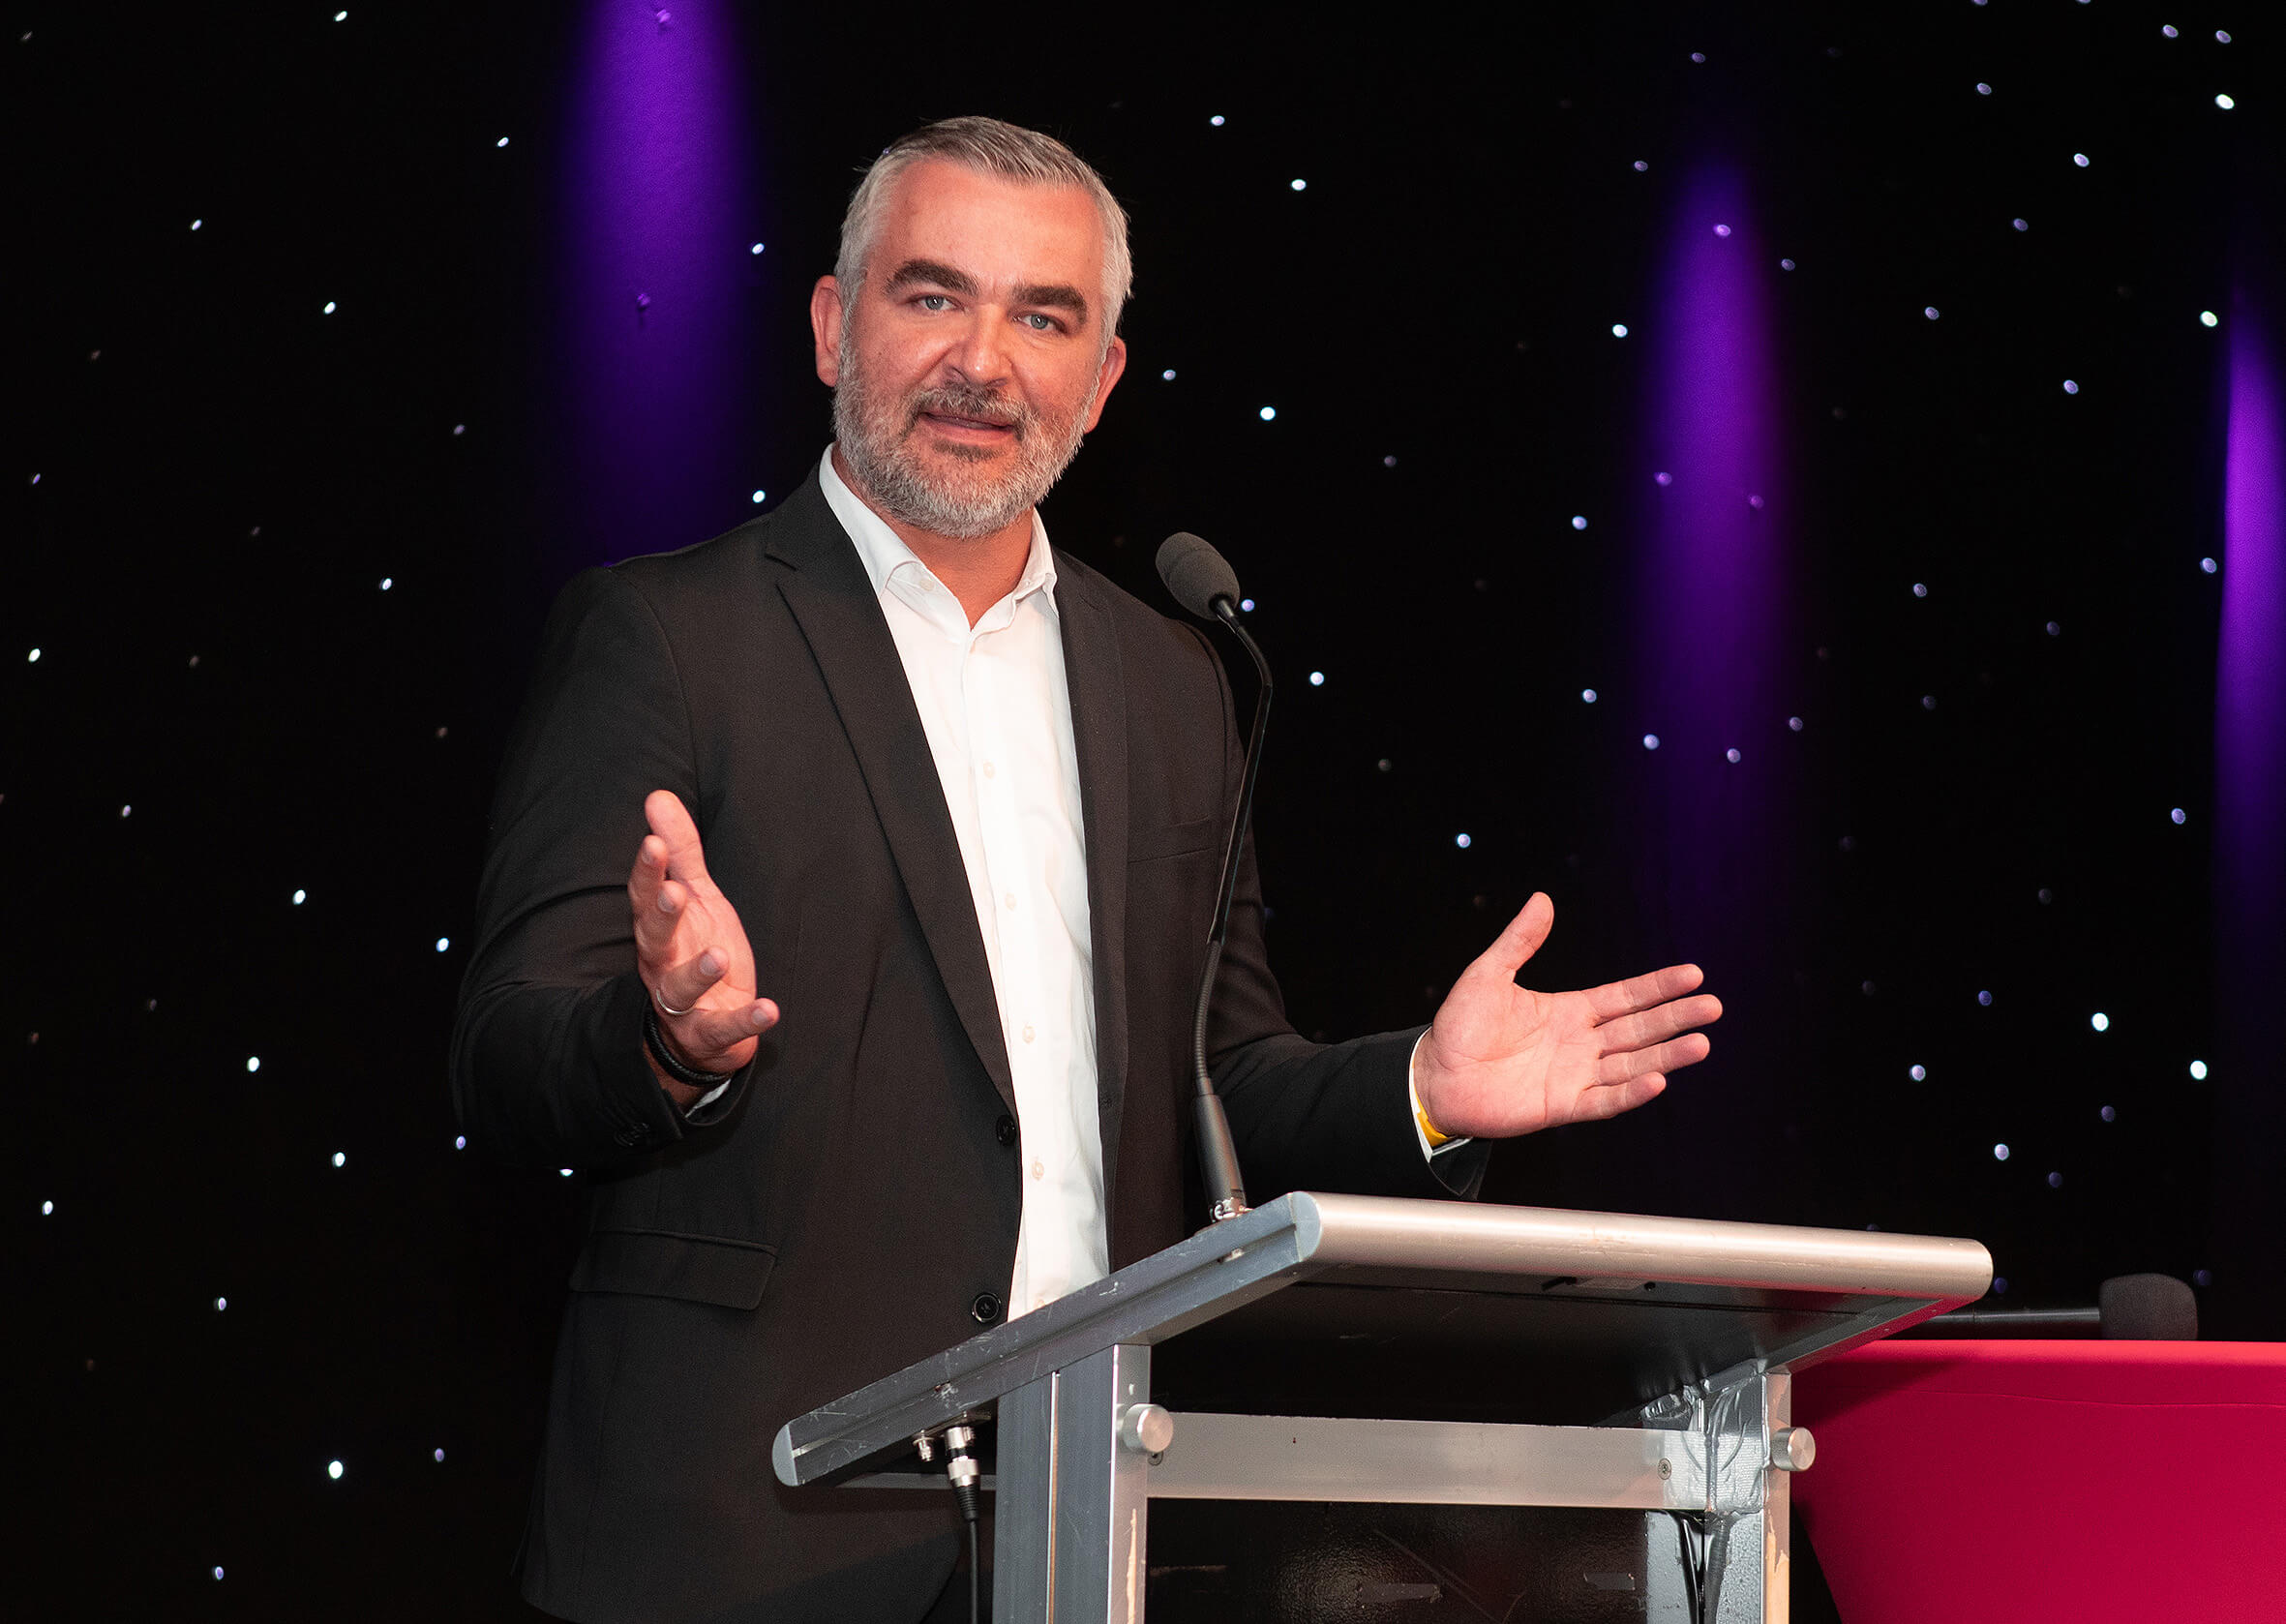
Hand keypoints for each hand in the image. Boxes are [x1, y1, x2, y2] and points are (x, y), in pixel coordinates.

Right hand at [627, 790, 778, 1102]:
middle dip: (662, 917)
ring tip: (719, 956)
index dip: (648, 872)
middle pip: (654, 941)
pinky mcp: (709, 1032)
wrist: (705, 1030)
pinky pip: (724, 1029)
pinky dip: (746, 1021)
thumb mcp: (696, 897)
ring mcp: (683, 1004)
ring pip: (679, 991)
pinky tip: (771, 1010)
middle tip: (674, 892)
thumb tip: (657, 796)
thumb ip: (680, 851)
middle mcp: (663, 965)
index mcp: (659, 929)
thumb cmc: (696, 951)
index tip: (652, 842)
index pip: (645, 898)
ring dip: (697, 974)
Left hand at [1412, 893, 1718, 1139]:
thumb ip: (1519, 941)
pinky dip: (1632, 1092)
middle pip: (1639, 1028)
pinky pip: (1606, 1099)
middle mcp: (1581, 1043)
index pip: (1625, 996)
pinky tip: (1658, 1080)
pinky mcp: (1563, 1105)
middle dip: (1676, 1017)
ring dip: (1666, 1055)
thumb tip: (1543, 898)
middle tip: (1713, 1007)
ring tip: (1701, 1043)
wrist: (1434, 1076)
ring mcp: (1575, 1075)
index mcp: (1570, 1010)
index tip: (1694, 974)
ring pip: (1632, 1063)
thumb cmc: (1458, 1027)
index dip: (1658, 987)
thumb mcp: (1488, 974)